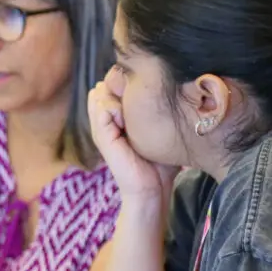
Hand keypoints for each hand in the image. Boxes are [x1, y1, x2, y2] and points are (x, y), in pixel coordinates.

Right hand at [87, 80, 178, 200]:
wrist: (153, 189)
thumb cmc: (160, 162)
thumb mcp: (158, 129)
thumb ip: (157, 108)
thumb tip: (172, 86)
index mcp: (115, 117)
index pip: (112, 81)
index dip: (126, 81)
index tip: (146, 94)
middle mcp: (105, 120)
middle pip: (104, 83)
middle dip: (120, 86)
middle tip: (139, 103)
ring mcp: (101, 128)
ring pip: (100, 91)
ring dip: (118, 96)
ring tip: (133, 113)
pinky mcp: (102, 137)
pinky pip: (102, 107)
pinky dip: (115, 108)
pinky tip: (128, 123)